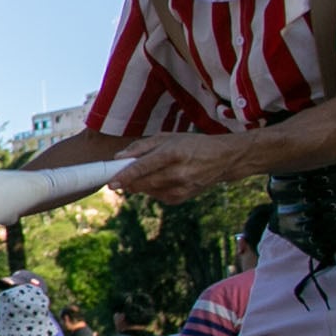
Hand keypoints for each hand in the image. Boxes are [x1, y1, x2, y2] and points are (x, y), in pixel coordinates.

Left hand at [111, 132, 241, 205]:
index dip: (125, 176)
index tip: (111, 184)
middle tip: (121, 177)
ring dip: (141, 183)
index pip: (143, 168)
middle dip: (128, 181)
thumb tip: (118, 158)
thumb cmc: (192, 144)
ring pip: (148, 191)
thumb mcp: (167, 137)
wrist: (224, 159)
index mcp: (173, 154)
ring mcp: (181, 188)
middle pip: (143, 183)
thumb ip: (141, 147)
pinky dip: (154, 188)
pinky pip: (157, 196)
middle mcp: (178, 173)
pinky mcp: (182, 198)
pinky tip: (165, 178)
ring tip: (155, 170)